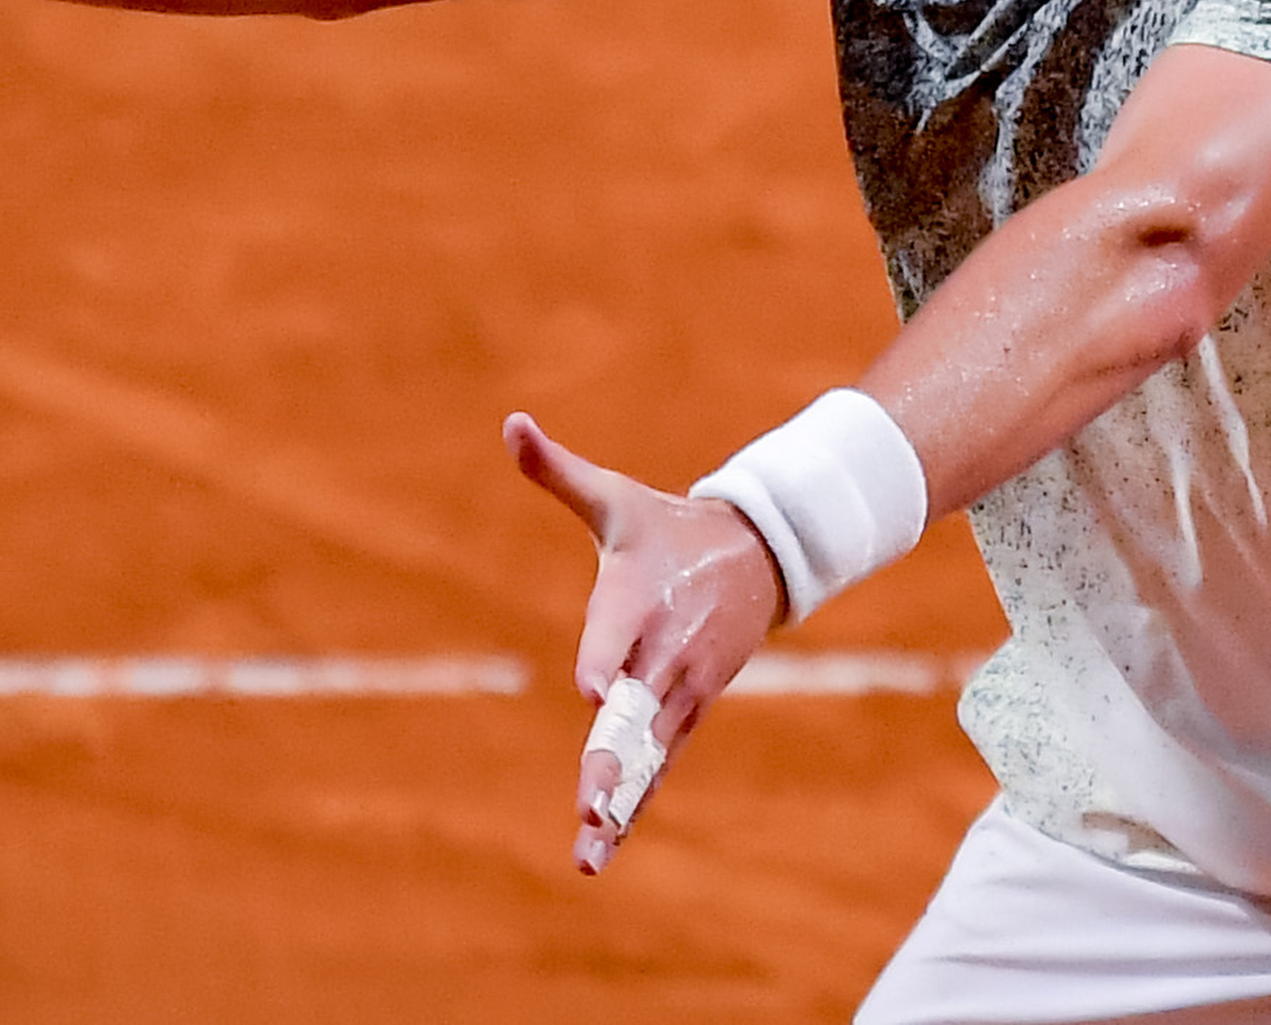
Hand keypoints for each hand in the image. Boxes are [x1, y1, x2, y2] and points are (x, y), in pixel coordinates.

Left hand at [503, 410, 786, 872]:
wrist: (759, 557)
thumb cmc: (666, 528)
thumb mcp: (614, 498)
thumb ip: (557, 471)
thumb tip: (511, 423)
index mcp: (638, 597)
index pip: (617, 633)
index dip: (604, 660)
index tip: (591, 691)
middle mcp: (661, 651)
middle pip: (633, 712)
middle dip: (612, 758)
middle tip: (589, 803)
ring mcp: (679, 690)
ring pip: (648, 752)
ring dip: (621, 801)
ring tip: (588, 848)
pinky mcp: (686, 714)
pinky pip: (659, 766)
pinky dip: (635, 805)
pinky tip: (604, 848)